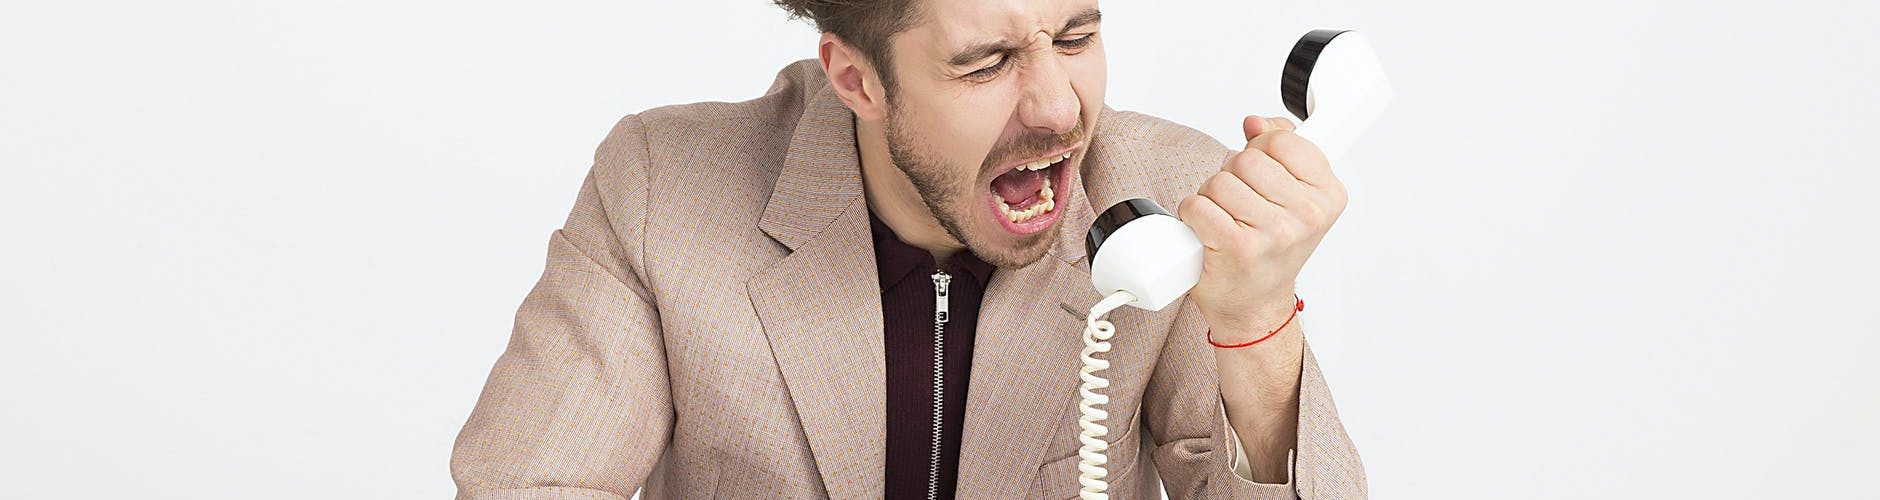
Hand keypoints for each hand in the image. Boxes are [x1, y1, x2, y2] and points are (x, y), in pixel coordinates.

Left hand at [1178, 115, 1347, 340]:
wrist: (1255, 305)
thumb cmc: (1271, 249)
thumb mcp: (1292, 196)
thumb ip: (1281, 148)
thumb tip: (1255, 123)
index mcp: (1328, 196)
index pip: (1282, 140)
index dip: (1261, 150)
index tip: (1263, 173)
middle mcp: (1306, 215)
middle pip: (1246, 159)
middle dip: (1232, 175)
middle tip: (1240, 204)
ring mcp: (1274, 233)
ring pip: (1219, 182)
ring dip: (1211, 197)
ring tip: (1225, 220)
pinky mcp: (1237, 248)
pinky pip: (1197, 206)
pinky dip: (1192, 215)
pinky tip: (1207, 232)